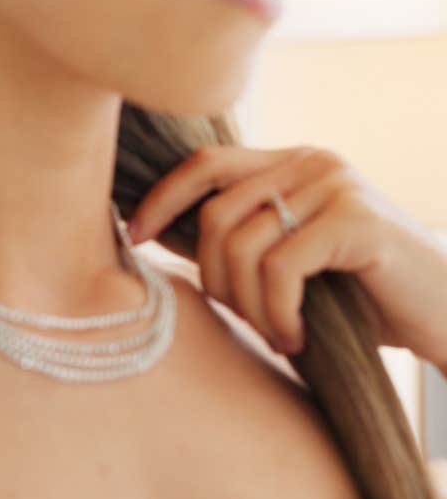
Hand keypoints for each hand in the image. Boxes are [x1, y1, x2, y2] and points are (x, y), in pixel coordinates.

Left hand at [128, 145, 446, 362]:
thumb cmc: (362, 297)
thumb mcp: (287, 263)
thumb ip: (233, 242)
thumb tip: (155, 234)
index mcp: (290, 163)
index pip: (205, 163)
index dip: (163, 198)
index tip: (135, 237)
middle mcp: (311, 162)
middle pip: (216, 212)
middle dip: (212, 276)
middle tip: (239, 320)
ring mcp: (337, 185)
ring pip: (243, 243)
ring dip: (247, 304)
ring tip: (275, 334)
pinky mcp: (358, 220)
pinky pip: (281, 267)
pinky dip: (276, 311)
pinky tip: (296, 336)